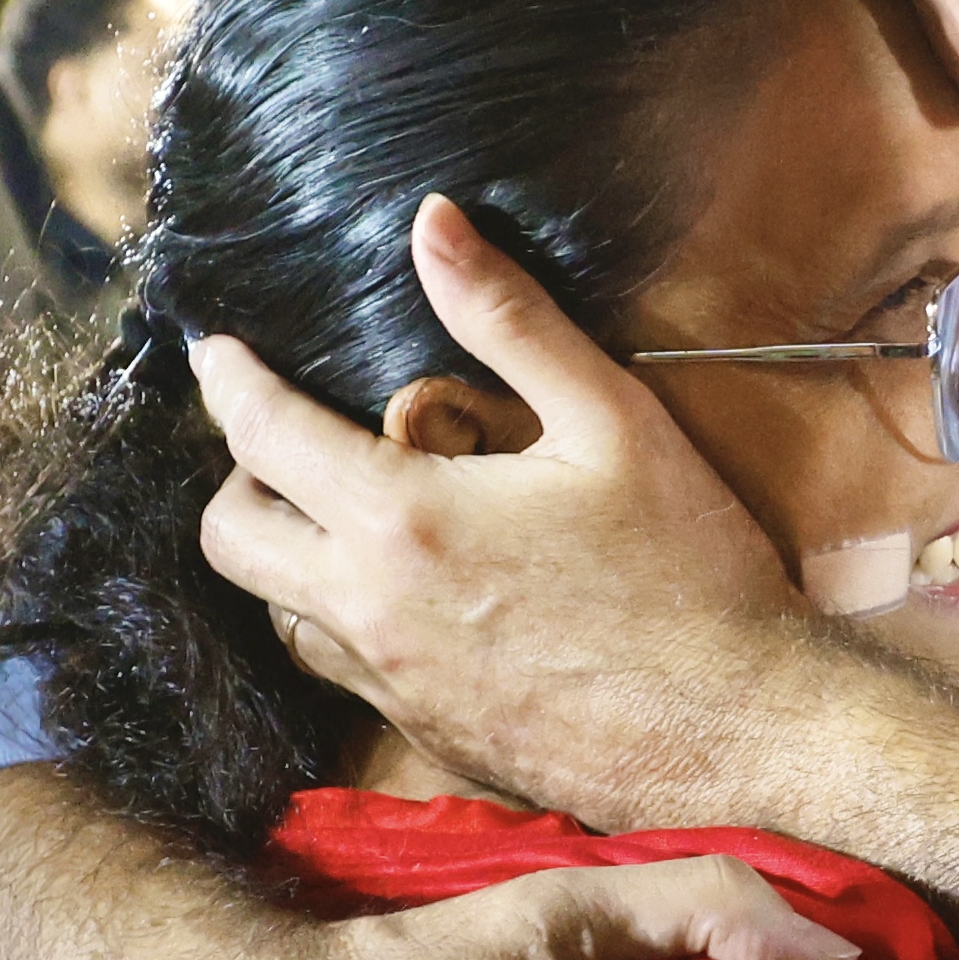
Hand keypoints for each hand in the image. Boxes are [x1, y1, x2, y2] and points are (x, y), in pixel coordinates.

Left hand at [194, 197, 809, 821]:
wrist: (739, 729)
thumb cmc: (689, 568)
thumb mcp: (613, 421)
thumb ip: (511, 321)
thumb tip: (431, 224)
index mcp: (402, 519)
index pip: (261, 435)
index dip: (229, 381)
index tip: (219, 351)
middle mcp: (369, 608)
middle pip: (230, 536)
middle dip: (241, 478)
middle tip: (290, 444)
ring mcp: (391, 684)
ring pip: (278, 611)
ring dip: (294, 557)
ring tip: (362, 521)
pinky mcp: (425, 735)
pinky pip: (344, 672)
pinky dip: (350, 621)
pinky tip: (424, 599)